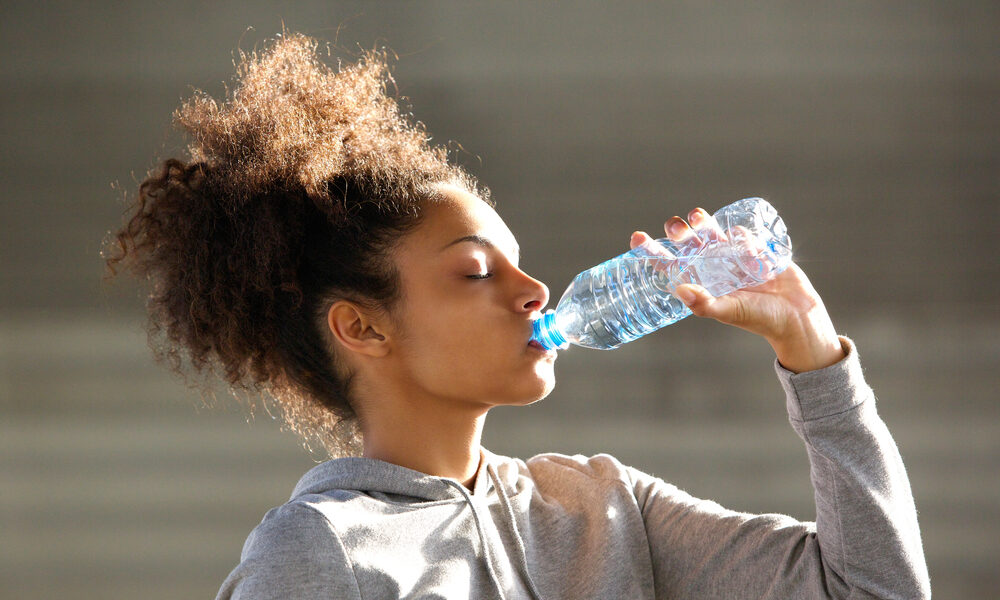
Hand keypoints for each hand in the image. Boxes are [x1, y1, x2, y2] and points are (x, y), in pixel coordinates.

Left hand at [629, 207, 844, 372]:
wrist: (798, 318)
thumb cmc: (761, 319)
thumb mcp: (730, 312)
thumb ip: (706, 304)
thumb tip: (680, 290)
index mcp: (703, 285)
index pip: (671, 266)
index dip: (653, 252)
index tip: (636, 237)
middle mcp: (715, 271)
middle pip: (690, 246)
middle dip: (680, 233)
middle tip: (675, 225)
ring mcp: (735, 261)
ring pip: (713, 237)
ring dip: (704, 225)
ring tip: (696, 216)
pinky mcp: (757, 253)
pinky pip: (743, 237)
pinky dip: (739, 232)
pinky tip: (738, 233)